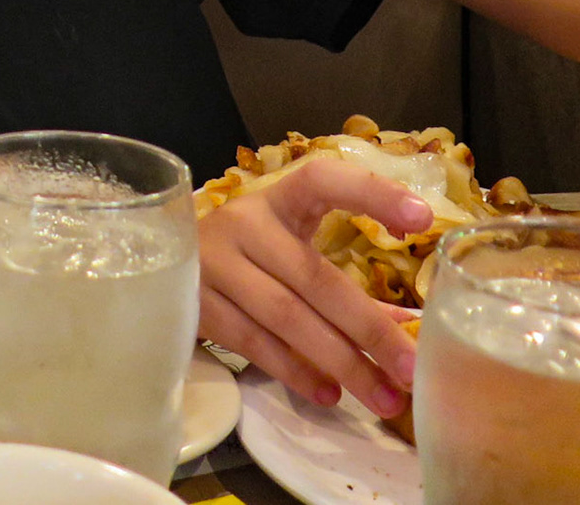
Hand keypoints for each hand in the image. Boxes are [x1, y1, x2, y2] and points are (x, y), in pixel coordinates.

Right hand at [197, 158, 430, 416]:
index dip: (371, 194)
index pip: (323, 181)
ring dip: (340, 361)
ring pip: (287, 317)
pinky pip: (254, 341)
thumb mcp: (290, 252)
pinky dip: (295, 371)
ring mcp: (215, 263)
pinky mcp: (196, 302)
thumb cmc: (246, 257)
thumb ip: (345, 286)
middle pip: (315, 278)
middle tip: (410, 370)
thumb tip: (407, 327)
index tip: (423, 219)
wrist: (156, 262)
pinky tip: (328, 393)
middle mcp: (244, 225)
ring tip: (383, 397)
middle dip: (368, 329)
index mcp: (277, 201)